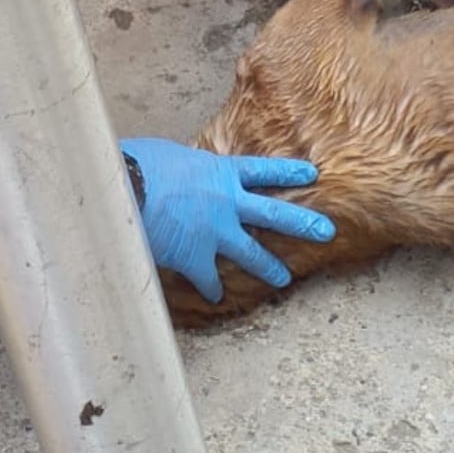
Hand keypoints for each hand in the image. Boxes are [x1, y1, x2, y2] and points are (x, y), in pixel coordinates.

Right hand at [121, 137, 334, 304]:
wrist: (126, 191)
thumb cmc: (140, 164)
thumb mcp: (169, 155)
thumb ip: (187, 168)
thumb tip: (182, 172)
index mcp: (220, 172)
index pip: (262, 171)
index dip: (288, 173)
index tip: (312, 174)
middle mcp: (227, 202)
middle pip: (274, 214)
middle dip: (303, 223)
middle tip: (326, 231)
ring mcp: (215, 232)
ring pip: (252, 253)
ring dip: (269, 267)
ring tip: (284, 278)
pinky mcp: (196, 257)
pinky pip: (209, 278)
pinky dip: (212, 289)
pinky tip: (216, 297)